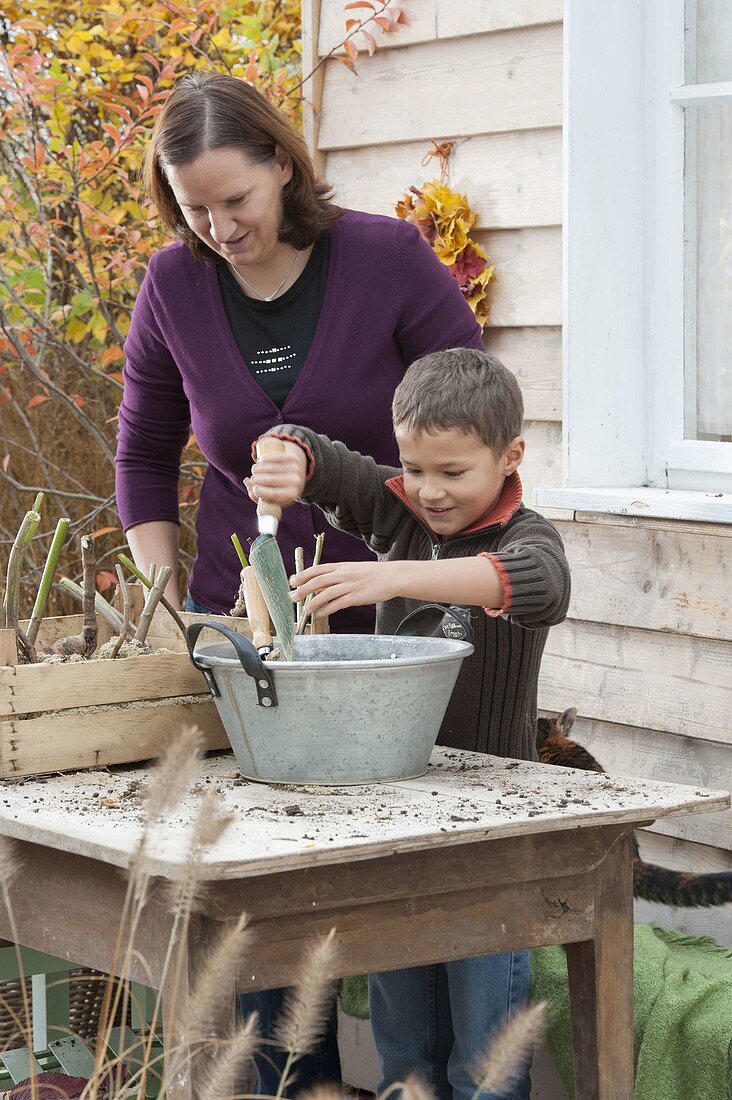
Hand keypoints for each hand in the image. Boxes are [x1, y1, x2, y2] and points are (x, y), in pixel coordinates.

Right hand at [245, 440, 306, 506]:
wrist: (296, 475)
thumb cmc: (280, 489)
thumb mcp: (272, 497)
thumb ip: (256, 495)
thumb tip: (247, 481)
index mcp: (292, 494)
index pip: (273, 494)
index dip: (260, 491)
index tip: (254, 488)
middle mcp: (296, 482)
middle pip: (271, 480)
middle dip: (256, 479)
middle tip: (252, 479)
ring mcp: (295, 469)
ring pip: (272, 468)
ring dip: (259, 468)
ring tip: (254, 469)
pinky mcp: (293, 458)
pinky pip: (278, 457)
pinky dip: (267, 458)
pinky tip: (261, 460)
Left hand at [290, 560, 404, 617]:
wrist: (392, 576)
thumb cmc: (372, 574)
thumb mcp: (352, 570)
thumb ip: (335, 578)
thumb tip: (318, 587)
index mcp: (341, 566)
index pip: (317, 569)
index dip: (303, 575)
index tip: (293, 581)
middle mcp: (344, 574)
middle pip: (318, 581)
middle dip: (303, 589)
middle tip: (293, 597)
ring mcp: (350, 585)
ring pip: (326, 593)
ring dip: (313, 602)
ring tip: (305, 609)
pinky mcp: (356, 597)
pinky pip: (338, 604)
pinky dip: (327, 609)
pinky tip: (320, 613)